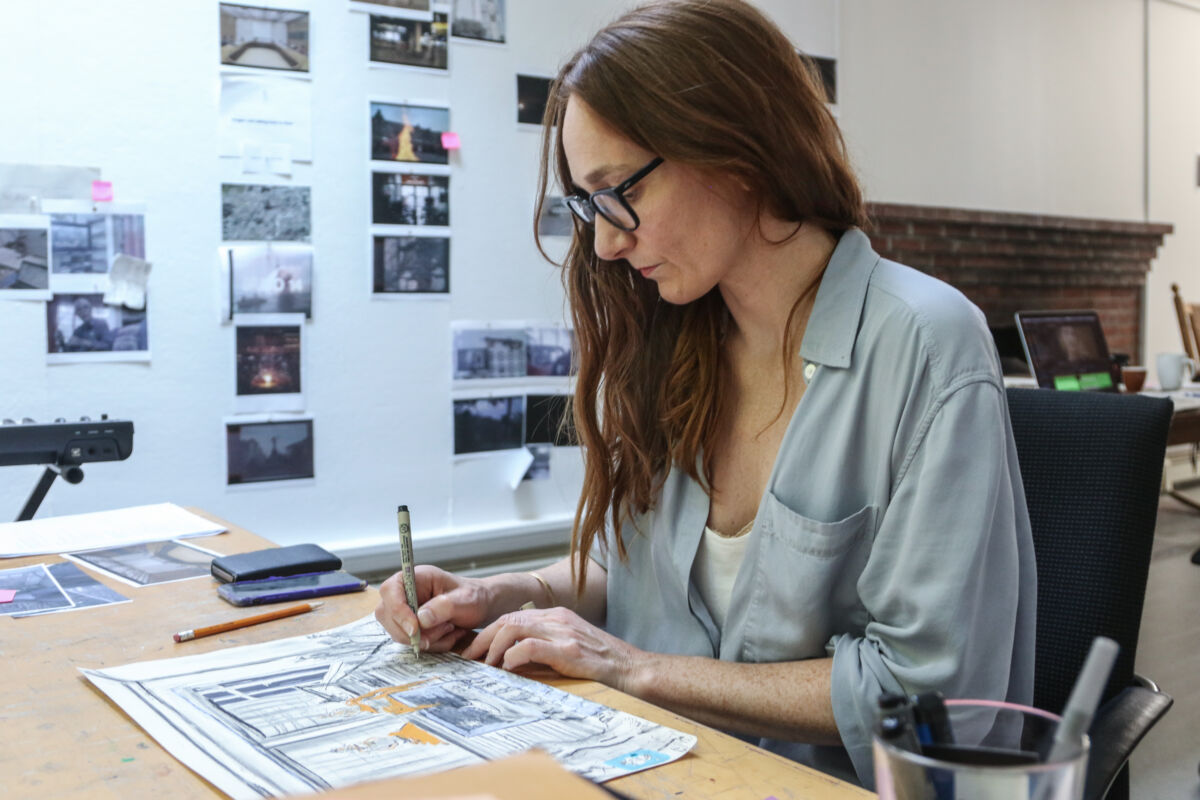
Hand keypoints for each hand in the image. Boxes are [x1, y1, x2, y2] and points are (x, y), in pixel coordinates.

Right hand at [374, 565, 491, 652]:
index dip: (398, 610)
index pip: (390, 590)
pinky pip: (410, 643)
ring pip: (399, 634)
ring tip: (450, 629)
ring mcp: (404, 611)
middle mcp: (405, 593)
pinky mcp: (409, 627)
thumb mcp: (466, 599)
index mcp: (416, 577)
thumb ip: (444, 606)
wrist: (481, 608)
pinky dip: (431, 645)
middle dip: (416, 631)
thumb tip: (421, 619)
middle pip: (388, 616)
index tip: (415, 628)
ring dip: (427, 639)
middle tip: (446, 628)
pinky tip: (448, 635)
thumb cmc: (475, 597)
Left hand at [461, 606, 642, 691]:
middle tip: (471, 659)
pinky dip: (513, 656)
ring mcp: (563, 632)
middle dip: (484, 638)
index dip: (490, 632)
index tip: (476, 650)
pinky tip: (508, 668)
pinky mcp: (568, 649)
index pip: (513, 616)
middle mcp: (557, 619)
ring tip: (487, 666)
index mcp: (556, 616)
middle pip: (507, 619)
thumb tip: (511, 661)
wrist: (631, 668)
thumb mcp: (569, 647)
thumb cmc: (602, 663)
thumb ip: (544, 647)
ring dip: (494, 648)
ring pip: (514, 628)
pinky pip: (530, 646)